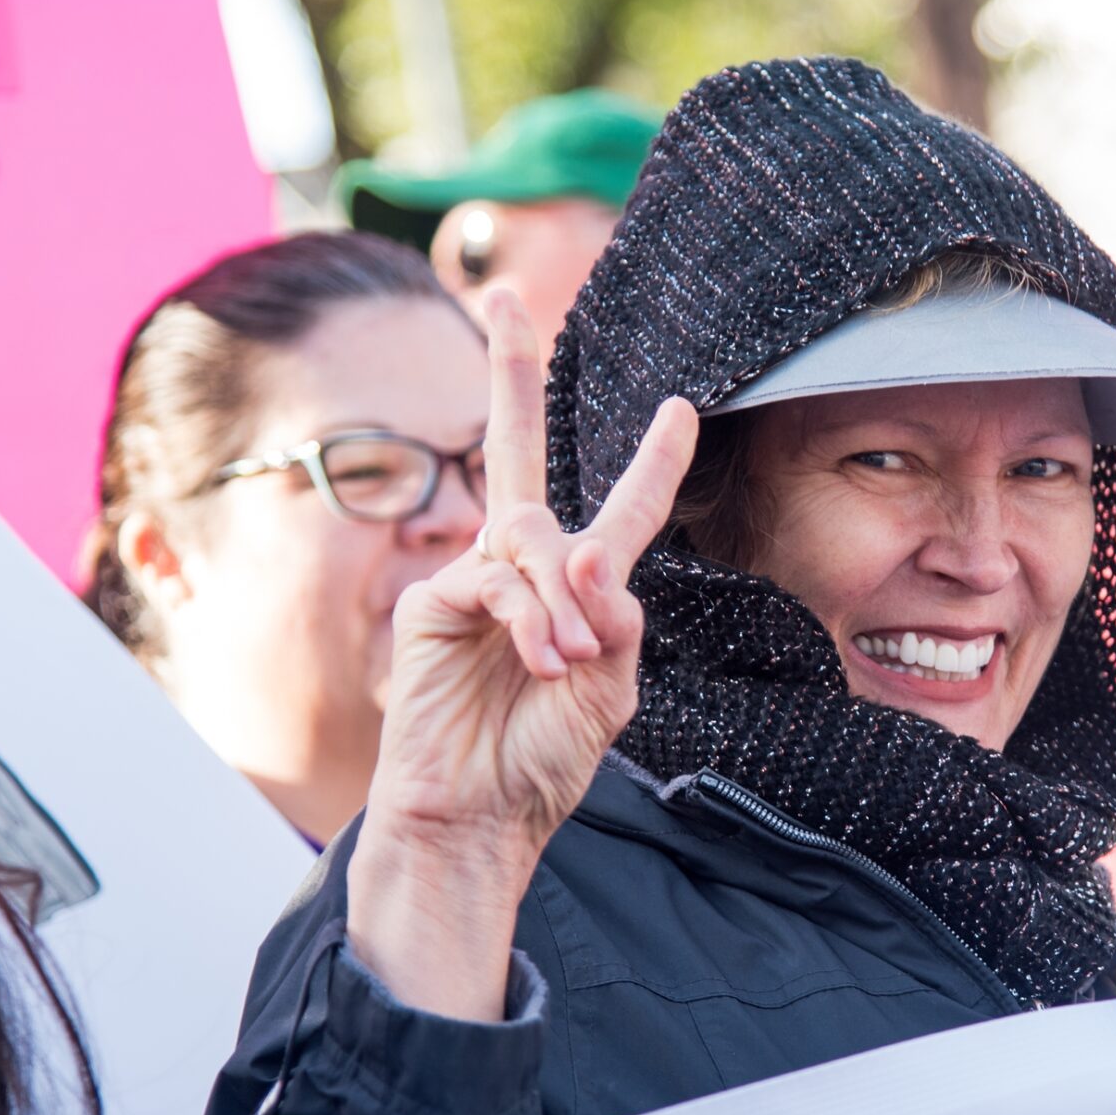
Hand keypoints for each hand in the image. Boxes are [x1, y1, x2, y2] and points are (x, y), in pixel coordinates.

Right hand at [348, 288, 696, 1016]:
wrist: (480, 818)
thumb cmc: (543, 762)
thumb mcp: (611, 692)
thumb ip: (616, 621)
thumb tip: (590, 556)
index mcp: (579, 591)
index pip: (622, 512)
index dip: (652, 462)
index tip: (681, 408)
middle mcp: (522, 571)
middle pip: (517, 451)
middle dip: (508, 372)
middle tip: (499, 295)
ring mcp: (474, 581)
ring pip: (531, 537)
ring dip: (561, 601)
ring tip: (565, 663)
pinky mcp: (434, 604)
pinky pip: (494, 580)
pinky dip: (528, 619)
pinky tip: (537, 662)